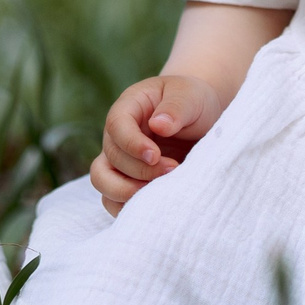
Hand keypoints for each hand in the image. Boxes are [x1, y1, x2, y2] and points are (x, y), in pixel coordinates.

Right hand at [88, 74, 224, 215]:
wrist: (202, 119)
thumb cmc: (193, 102)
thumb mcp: (190, 97)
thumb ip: (176, 108)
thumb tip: (158, 125)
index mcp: (129, 107)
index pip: (116, 126)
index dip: (132, 144)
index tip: (155, 156)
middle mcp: (117, 135)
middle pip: (111, 157)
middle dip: (141, 171)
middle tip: (173, 170)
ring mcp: (119, 160)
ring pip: (103, 181)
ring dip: (128, 192)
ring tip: (161, 193)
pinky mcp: (127, 181)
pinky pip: (113, 200)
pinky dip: (130, 207)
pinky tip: (157, 204)